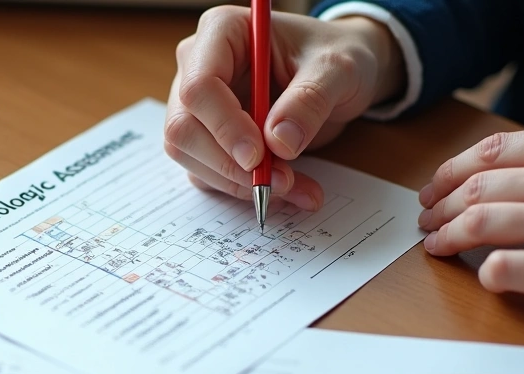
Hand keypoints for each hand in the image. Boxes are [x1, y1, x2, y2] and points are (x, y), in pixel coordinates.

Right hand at [164, 7, 405, 209]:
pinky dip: (244, 190)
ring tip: (296, 188)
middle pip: (184, 128)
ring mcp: (198, 105)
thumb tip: (280, 143)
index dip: (224, 127)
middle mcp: (198, 67)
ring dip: (239, 184)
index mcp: (222, 33)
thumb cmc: (335, 56)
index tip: (259, 156)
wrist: (338, 74)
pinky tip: (288, 190)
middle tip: (281, 181)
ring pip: (191, 156)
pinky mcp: (208, 137)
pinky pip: (209, 173)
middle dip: (230, 165)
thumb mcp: (338, 69)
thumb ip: (310, 99)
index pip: (199, 87)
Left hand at [419, 125, 523, 327]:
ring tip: (437, 248)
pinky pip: (503, 270)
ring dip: (447, 238)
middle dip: (438, 208)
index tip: (433, 190)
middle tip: (425, 224)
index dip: (449, 173)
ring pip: (478, 224)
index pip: (490, 151)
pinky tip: (487, 278)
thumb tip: (510, 182)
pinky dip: (485, 274)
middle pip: (475, 189)